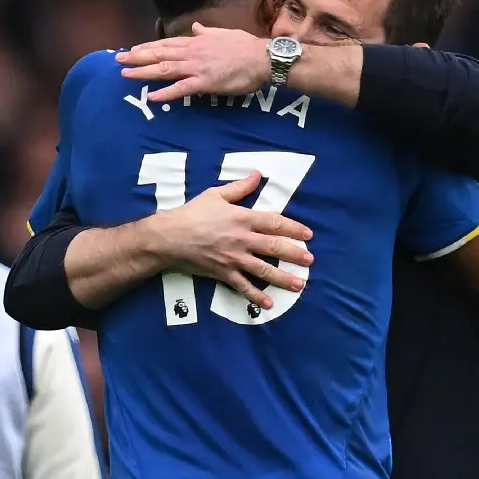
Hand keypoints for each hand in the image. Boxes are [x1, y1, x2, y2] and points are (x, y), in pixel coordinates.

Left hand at [116, 23, 270, 102]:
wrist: (261, 58)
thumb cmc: (245, 46)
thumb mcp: (223, 34)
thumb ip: (206, 32)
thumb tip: (197, 27)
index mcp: (196, 42)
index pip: (166, 43)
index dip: (147, 47)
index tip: (132, 49)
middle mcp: (192, 52)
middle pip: (159, 54)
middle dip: (137, 57)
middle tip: (118, 60)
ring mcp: (197, 67)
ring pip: (165, 69)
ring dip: (143, 72)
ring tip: (126, 75)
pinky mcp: (204, 82)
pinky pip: (181, 89)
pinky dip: (165, 93)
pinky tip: (151, 96)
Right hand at [151, 171, 313, 308]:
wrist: (168, 237)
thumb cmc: (191, 213)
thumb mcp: (215, 195)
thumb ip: (239, 187)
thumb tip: (257, 175)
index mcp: (242, 218)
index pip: (274, 223)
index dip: (294, 228)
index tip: (308, 235)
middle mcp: (242, 239)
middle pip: (274, 248)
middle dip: (295, 254)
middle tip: (310, 260)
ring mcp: (234, 259)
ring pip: (264, 270)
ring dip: (283, 278)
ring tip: (299, 284)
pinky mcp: (224, 273)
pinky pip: (243, 286)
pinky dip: (256, 296)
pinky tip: (269, 304)